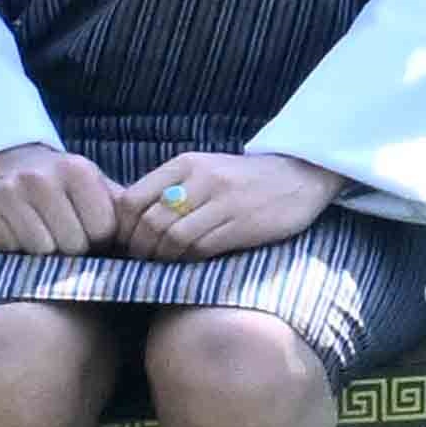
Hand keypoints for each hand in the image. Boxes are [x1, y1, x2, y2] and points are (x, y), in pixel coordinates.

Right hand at [0, 142, 119, 261]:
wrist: (13, 163)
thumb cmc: (65, 186)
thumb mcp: (98, 188)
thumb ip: (126, 211)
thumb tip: (153, 238)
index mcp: (77, 170)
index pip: (101, 230)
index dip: (98, 238)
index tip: (90, 228)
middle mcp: (40, 177)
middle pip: (71, 244)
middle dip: (73, 247)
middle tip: (64, 233)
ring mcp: (7, 190)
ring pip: (40, 250)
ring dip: (46, 251)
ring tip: (44, 232)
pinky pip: (10, 247)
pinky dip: (17, 247)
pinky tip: (19, 229)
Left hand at [121, 150, 345, 257]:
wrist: (302, 176)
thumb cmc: (245, 179)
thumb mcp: (205, 169)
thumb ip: (171, 187)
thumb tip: (130, 221)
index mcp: (186, 164)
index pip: (133, 199)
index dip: (123, 227)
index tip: (128, 241)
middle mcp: (202, 179)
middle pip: (150, 222)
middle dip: (140, 248)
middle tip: (143, 259)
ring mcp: (224, 202)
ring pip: (173, 237)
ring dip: (163, 257)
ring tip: (165, 262)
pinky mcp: (243, 224)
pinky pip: (202, 248)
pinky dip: (189, 259)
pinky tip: (191, 261)